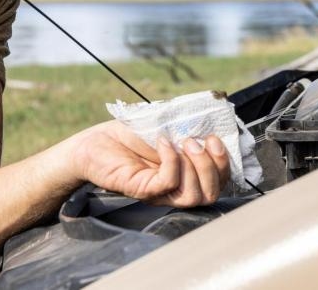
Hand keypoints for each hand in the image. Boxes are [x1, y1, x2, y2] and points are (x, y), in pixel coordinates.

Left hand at [68, 120, 231, 207]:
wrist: (93, 142)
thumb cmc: (127, 135)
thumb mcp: (165, 127)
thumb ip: (187, 129)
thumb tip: (212, 121)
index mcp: (185, 175)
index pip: (217, 182)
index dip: (224, 164)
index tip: (215, 138)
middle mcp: (174, 188)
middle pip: (210, 195)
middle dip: (213, 167)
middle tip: (199, 141)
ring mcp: (158, 192)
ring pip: (192, 197)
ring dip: (196, 166)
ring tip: (184, 142)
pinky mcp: (142, 189)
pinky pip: (167, 183)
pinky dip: (171, 160)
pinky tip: (162, 142)